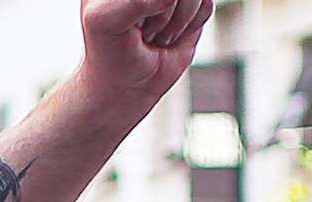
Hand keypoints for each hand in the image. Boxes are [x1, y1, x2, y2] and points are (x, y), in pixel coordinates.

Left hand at [74, 0, 217, 96]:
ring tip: (157, 35)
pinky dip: (191, 27)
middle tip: (144, 32)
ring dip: (177, 22)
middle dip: (162, 14)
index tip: (130, 23)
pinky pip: (206, 5)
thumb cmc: (110, 51)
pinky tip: (173, 35)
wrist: (128, 84)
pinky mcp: (192, 6)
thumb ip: (134, 2)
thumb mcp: (105, 22)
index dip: (146, 4)